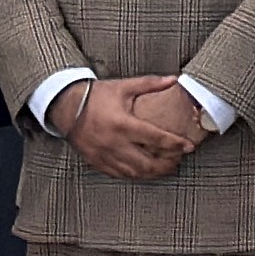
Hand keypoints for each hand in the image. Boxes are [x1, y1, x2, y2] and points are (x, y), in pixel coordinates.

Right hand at [71, 79, 211, 180]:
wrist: (65, 106)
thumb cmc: (95, 95)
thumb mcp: (123, 87)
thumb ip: (150, 84)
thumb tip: (174, 80)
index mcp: (123, 124)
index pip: (156, 139)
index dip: (176, 144)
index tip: (189, 147)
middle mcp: (114, 143)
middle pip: (148, 163)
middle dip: (168, 164)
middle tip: (179, 160)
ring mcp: (105, 155)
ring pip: (135, 173)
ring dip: (154, 172)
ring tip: (167, 167)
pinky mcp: (97, 162)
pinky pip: (120, 175)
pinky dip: (136, 175)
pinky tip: (146, 171)